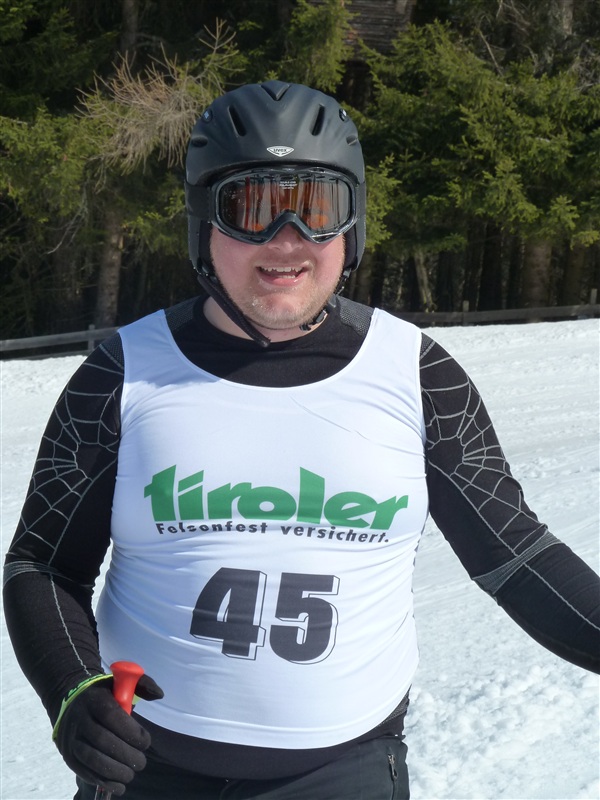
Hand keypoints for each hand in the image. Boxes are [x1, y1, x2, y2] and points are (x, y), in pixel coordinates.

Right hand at [54, 674, 162, 795]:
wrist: (69, 699)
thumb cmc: (105, 694)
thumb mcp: (122, 681)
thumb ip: (143, 684)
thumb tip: (159, 695)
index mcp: (95, 700)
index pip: (111, 716)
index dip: (130, 732)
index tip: (146, 741)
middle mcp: (80, 719)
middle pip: (102, 740)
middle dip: (126, 755)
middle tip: (141, 762)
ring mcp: (71, 739)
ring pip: (91, 758)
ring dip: (114, 771)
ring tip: (130, 774)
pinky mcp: (68, 755)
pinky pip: (84, 771)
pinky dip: (102, 781)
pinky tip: (118, 785)